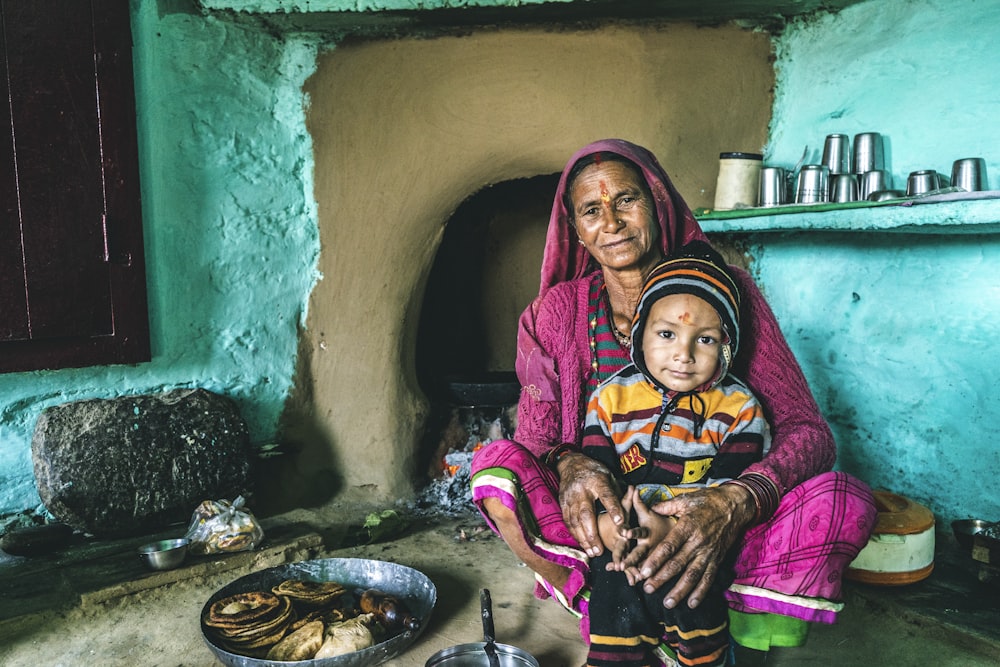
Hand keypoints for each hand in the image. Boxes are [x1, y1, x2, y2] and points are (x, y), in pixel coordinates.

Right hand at [556, 452, 625, 557]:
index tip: (620, 523)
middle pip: (586, 513)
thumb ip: (619, 492)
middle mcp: (582, 489)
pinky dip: (574, 534)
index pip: (607, 496)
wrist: (572, 463)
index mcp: (597, 481)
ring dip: (583, 538)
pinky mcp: (563, 503)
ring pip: (574, 520)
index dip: (613, 509)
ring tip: (592, 552)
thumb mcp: (610, 476)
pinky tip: (582, 544)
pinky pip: (567, 521)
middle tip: (600, 550)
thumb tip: (632, 504)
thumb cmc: (595, 472)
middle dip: (593, 534)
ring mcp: (570, 497)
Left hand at [635, 484, 755, 608]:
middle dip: (662, 578)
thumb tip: (650, 508)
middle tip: (648, 589)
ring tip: (668, 603)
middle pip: (678, 564)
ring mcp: (708, 553)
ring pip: (692, 575)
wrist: (735, 506)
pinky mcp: (717, 559)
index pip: (669, 546)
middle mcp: (698, 542)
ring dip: (680, 591)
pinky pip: (709, 578)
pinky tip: (691, 604)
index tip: (644, 571)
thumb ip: (667, 506)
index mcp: (687, 526)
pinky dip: (701, 592)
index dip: (656, 560)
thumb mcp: (687, 499)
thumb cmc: (708, 501)